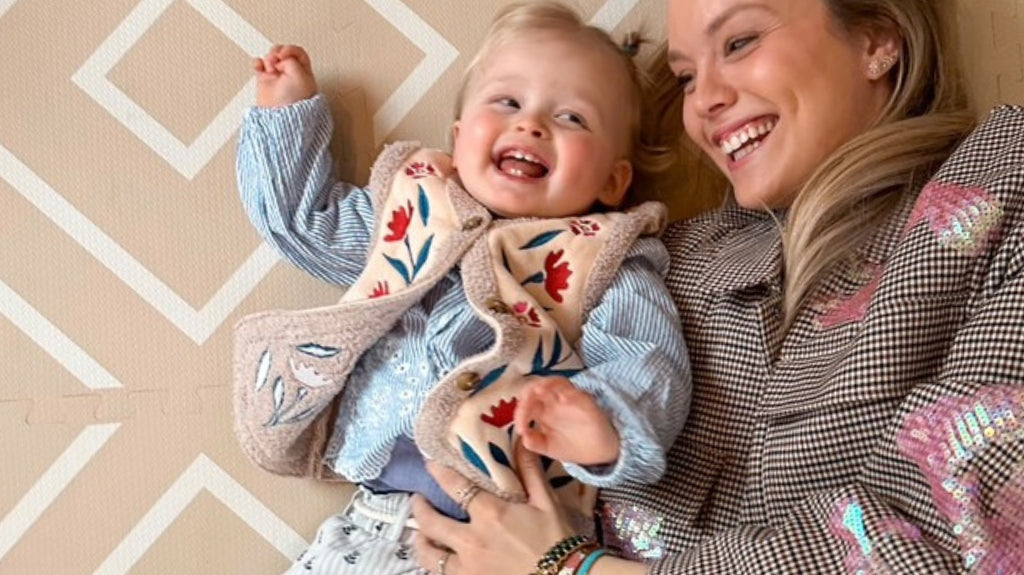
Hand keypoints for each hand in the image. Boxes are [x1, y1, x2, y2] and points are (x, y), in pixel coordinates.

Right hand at [252, 44, 317, 107]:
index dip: (290, 49)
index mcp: (304, 72)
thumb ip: (291, 60)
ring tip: (270, 68)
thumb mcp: (300, 75)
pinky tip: (259, 65)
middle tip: (276, 60)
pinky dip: (258, 63)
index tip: (284, 54)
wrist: (280, 115)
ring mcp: (277, 77)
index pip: (298, 52)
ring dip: (268, 59)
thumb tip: (281, 59)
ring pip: (270, 58)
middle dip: (277, 53)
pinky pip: (259, 66)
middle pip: (282, 52)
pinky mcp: (265, 81)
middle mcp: (290, 74)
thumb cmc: (294, 101)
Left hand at [412, 443, 573, 574]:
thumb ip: (529, 471)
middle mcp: (472, 542)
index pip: (454, 487)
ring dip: (421, 542)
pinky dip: (435, 566)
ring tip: (420, 535)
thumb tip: (521, 440)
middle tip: (418, 499)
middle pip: (431, 523)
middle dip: (420, 508)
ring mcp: (468, 569)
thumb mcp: (546, 502)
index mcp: (490, 515)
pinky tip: (438, 561)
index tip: (429, 464)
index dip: (438, 472)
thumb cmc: (558, 540)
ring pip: (429, 556)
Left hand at [514, 376, 619, 465]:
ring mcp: (571, 400)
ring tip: (539, 391)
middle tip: (525, 405)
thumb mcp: (549, 447)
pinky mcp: (587, 403)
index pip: (527, 402)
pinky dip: (570, 393)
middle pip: (538, 386)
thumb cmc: (573, 445)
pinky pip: (578, 393)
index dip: (520, 412)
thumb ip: (535, 442)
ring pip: (557, 382)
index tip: (521, 429)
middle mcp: (555, 402)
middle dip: (529, 392)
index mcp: (543, 411)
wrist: (598, 452)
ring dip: (547, 384)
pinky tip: (563, 398)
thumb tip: (523, 437)